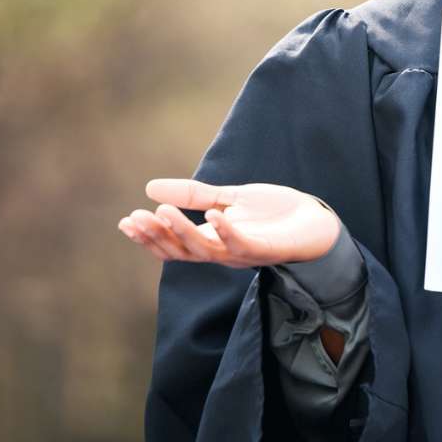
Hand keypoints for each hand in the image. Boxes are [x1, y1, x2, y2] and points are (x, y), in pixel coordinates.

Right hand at [117, 178, 342, 268]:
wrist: (316, 221)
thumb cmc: (273, 213)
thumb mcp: (228, 198)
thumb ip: (193, 195)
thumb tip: (149, 188)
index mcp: (212, 240)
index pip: (173, 245)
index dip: (148, 237)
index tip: (125, 221)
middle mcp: (223, 252)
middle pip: (182, 251)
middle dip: (157, 236)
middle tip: (135, 218)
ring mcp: (243, 253)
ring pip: (205, 249)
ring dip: (182, 231)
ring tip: (162, 212)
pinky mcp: (265, 249)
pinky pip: (241, 244)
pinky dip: (225, 229)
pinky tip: (212, 213)